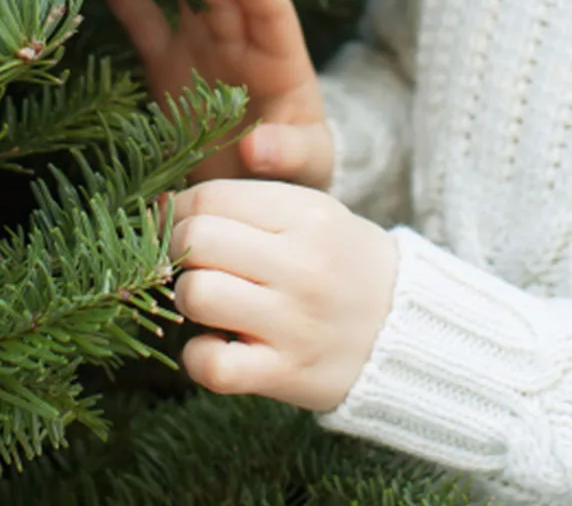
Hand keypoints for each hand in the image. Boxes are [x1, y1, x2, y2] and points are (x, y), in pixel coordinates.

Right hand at [95, 0, 334, 186]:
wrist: (261, 192)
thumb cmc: (298, 171)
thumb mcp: (308, 163)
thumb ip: (287, 152)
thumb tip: (255, 150)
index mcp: (282, 57)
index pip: (269, 6)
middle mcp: (240, 42)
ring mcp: (202, 48)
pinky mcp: (168, 65)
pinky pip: (146, 25)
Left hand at [163, 178, 398, 411]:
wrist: (407, 331)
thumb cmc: (341, 262)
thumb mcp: (312, 213)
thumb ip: (247, 202)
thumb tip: (164, 203)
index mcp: (305, 215)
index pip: (209, 197)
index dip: (177, 209)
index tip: (176, 222)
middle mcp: (300, 265)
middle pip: (197, 240)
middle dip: (178, 249)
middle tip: (192, 261)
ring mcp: (292, 322)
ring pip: (197, 295)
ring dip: (188, 298)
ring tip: (210, 301)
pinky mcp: (285, 373)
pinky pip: (213, 364)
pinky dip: (199, 356)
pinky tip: (216, 344)